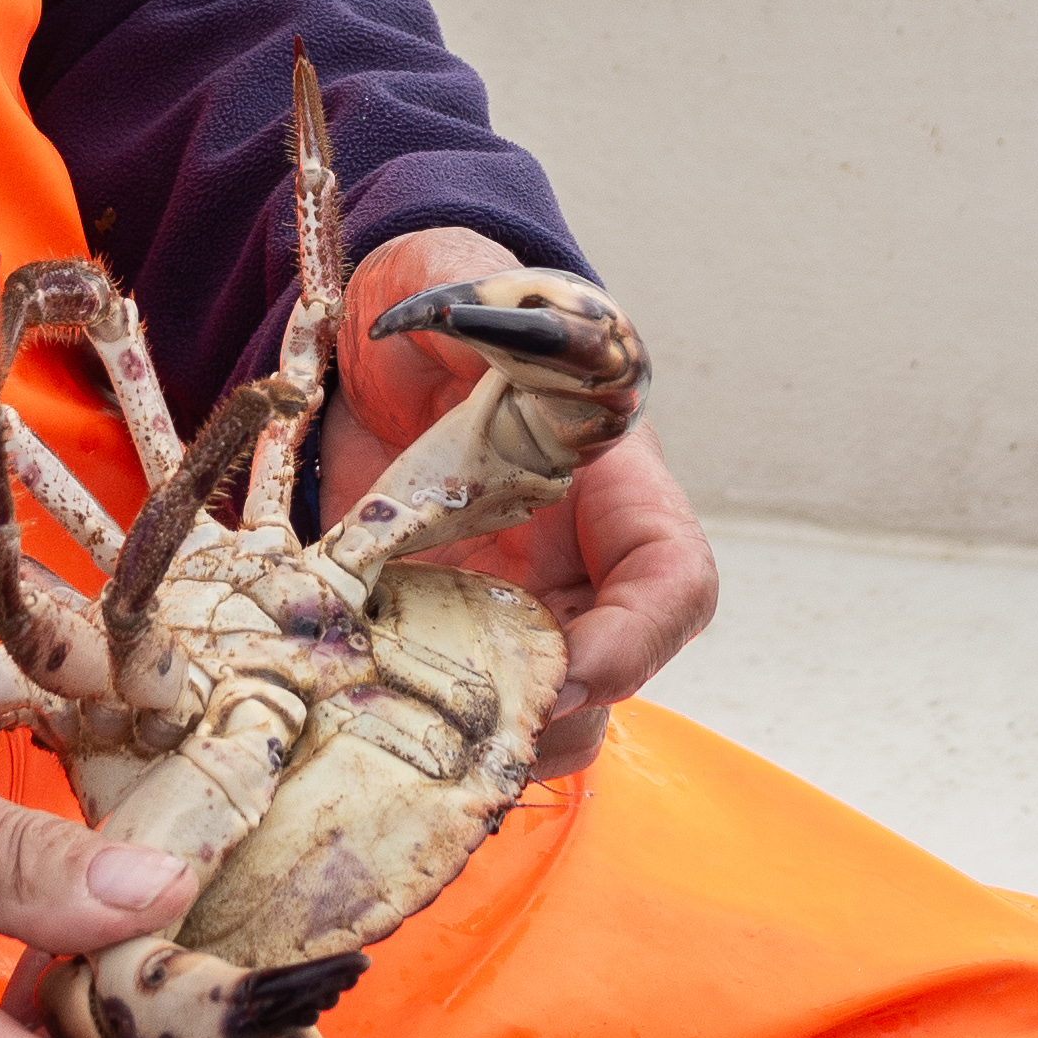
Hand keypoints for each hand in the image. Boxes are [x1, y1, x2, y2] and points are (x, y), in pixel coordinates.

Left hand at [320, 224, 716, 771]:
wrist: (386, 338)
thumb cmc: (449, 297)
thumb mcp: (462, 283)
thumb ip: (471, 298)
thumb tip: (450, 311)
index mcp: (611, 482)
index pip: (670, 578)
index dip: (637, 638)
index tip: (569, 672)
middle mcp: (576, 561)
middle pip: (611, 673)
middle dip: (560, 722)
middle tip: (482, 743)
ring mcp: (514, 604)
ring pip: (543, 710)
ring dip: (496, 745)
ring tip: (421, 755)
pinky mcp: (443, 629)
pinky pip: (458, 706)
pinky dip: (427, 733)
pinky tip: (366, 738)